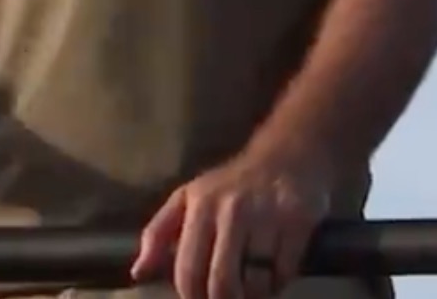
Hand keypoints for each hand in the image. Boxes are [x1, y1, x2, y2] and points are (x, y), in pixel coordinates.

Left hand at [131, 149, 333, 298]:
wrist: (288, 153)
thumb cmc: (232, 183)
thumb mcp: (188, 198)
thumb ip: (158, 234)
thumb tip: (138, 273)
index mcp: (200, 206)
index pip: (188, 271)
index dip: (192, 297)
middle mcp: (233, 210)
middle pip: (222, 282)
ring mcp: (268, 215)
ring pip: (256, 282)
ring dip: (254, 296)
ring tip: (252, 291)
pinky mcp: (298, 220)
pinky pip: (284, 271)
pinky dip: (278, 283)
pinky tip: (274, 276)